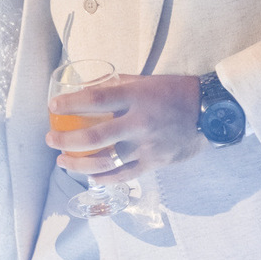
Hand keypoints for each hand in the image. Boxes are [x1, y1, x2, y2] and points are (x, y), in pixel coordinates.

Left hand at [48, 73, 201, 180]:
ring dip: (78, 164)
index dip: (71, 104)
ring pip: (105, 162)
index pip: (96, 99)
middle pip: (94, 137)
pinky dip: (104, 179)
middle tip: (51, 139)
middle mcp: (139, 122)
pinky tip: (90, 177)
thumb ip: (119, 85)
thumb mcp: (147, 81)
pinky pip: (123, 175)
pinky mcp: (154, 162)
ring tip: (63, 161)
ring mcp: (146, 146)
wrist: (209, 112)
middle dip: (66, 140)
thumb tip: (89, 87)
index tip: (53, 107)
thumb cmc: (176, 92)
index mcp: (136, 97)